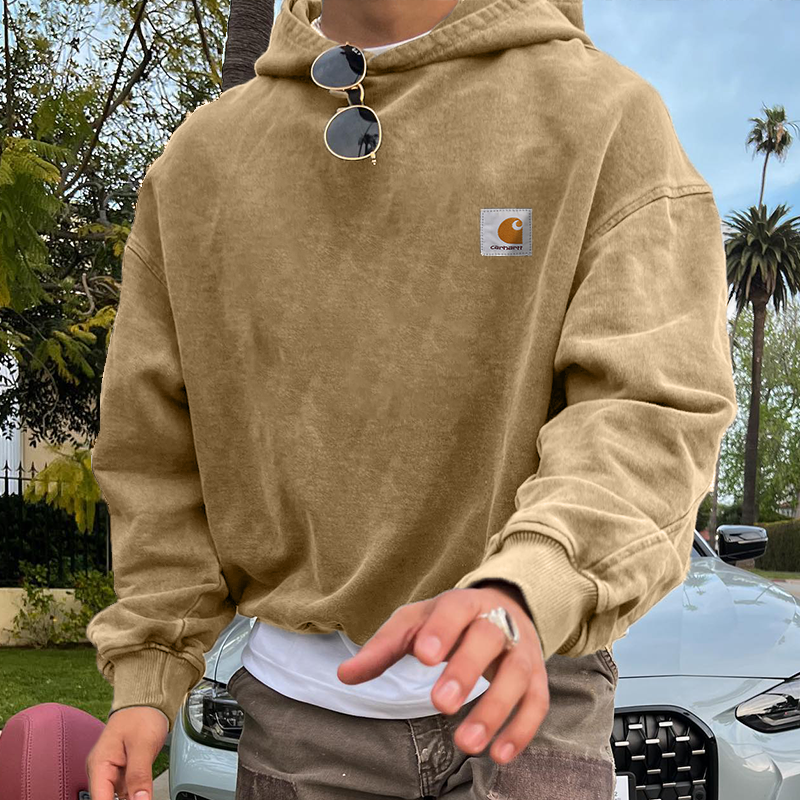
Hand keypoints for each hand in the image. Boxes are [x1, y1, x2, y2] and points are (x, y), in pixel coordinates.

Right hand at [86, 706, 168, 799]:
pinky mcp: (124, 773)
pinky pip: (127, 793)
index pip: (100, 799)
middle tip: (142, 798)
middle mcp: (102, 771)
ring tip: (144, 795)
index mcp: (99, 765)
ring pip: (118, 799)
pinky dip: (135, 797)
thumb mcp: (143, 745)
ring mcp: (112, 773)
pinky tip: (143, 796)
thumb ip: (139, 775)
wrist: (147, 703)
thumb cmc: (141, 715)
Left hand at [337, 585, 548, 764]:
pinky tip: (499, 755)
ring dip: (495, 709)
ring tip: (465, 743)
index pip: (453, 611)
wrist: (505, 607)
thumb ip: (384, 647)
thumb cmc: (450, 621)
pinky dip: (522, 730)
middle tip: (440, 704)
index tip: (423, 656)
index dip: (440, 631)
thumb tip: (345, 675)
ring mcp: (521, 650)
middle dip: (465, 670)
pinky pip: (537, 703)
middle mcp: (497, 622)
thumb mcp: (416, 623)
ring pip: (517, 675)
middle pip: (488, 639)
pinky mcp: (537, 678)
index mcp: (463, 604)